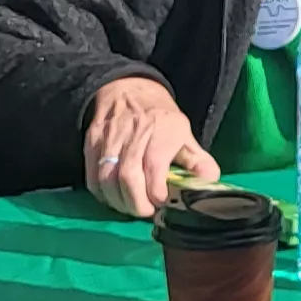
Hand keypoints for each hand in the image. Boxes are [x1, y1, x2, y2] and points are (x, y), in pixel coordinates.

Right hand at [82, 77, 214, 219]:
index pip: (154, 166)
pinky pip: (92, 177)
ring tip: (132, 207)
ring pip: (107, 179)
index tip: (163, 203)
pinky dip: (103, 195)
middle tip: (147, 211)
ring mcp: (109, 137)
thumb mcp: (184, 133)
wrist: (128, 89)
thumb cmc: (160, 117)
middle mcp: (134, 132)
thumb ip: (197, 160)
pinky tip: (115, 198)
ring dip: (119, 202)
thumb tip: (210, 181)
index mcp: (162, 129)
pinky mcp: (91, 143)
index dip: (157, 193)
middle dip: (137, 203)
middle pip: (128, 176)